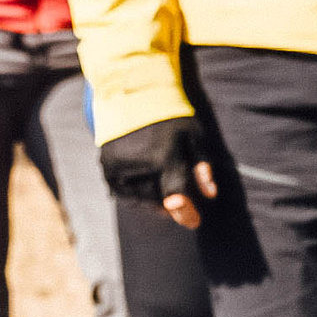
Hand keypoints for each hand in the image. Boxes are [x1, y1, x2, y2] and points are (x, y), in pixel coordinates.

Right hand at [100, 115, 217, 229]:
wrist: (133, 94)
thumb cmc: (171, 116)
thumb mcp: (195, 137)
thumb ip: (202, 167)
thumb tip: (210, 195)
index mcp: (165, 157)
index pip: (176, 197)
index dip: (186, 213)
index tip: (194, 222)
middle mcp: (140, 164)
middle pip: (158, 200)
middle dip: (171, 204)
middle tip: (180, 201)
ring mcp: (120, 166)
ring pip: (139, 199)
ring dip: (153, 201)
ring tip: (162, 192)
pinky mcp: (107, 166)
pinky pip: (121, 193)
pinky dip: (134, 196)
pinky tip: (144, 188)